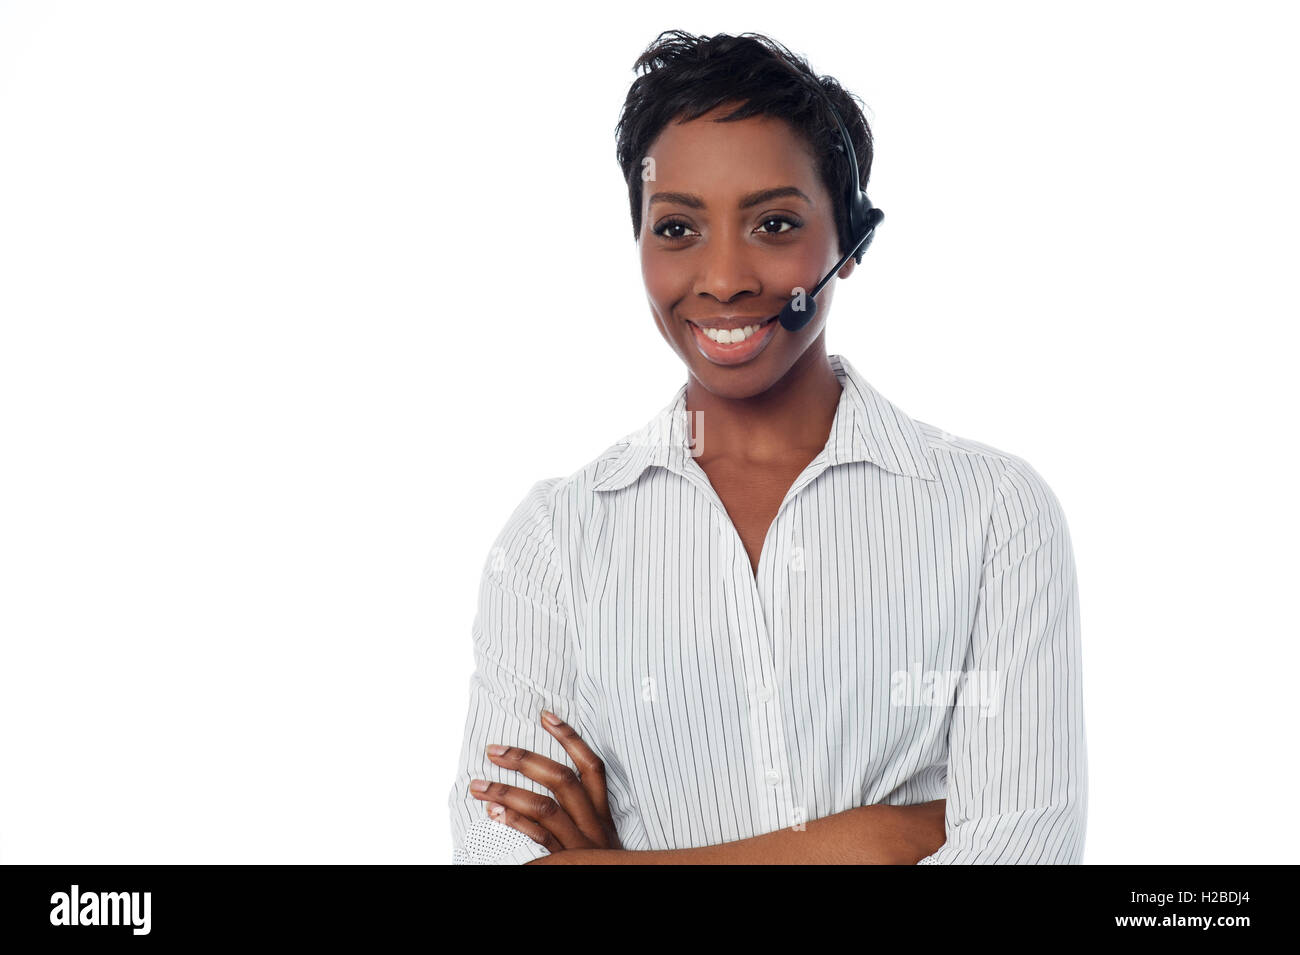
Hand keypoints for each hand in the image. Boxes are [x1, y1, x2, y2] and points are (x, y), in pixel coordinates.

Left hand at [468, 709, 623, 853]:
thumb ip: (580, 812)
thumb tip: (547, 778)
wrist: (625, 881)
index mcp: (602, 814)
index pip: (592, 767)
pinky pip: (538, 839)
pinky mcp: (565, 861)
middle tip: (494, 749)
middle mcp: (593, 825)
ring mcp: (579, 844)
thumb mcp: (598, 837)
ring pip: (545, 808)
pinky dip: (514, 823)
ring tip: (478, 784)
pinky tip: (492, 813)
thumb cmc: (602, 865)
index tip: (545, 715)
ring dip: (507, 791)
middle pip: (562, 781)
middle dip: (526, 760)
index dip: (570, 739)